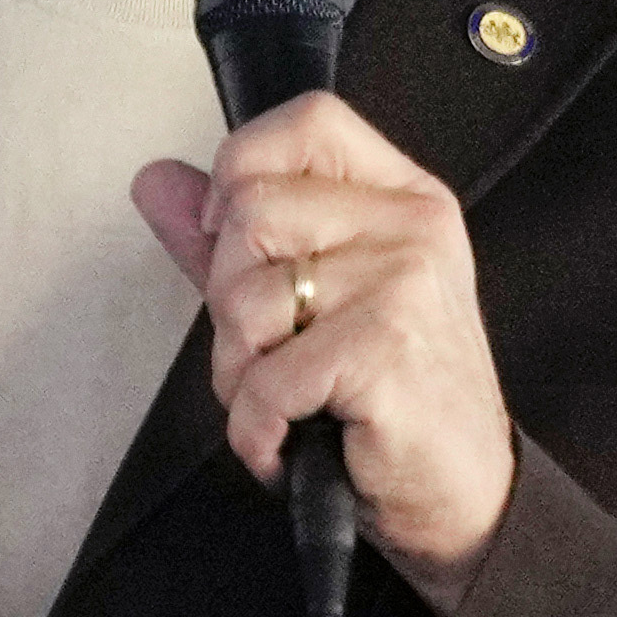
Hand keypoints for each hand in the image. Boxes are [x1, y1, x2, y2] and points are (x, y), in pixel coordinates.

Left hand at [128, 94, 514, 608]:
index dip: (243, 170)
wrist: (459, 494)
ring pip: (244, 300)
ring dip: (240, 374)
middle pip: (250, 214)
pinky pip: (263, 378)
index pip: (306, 122)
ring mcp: (403, 284)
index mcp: (400, 197)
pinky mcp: (384, 349)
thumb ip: (230, 239)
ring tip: (293, 400)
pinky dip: (256, 428)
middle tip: (277, 353)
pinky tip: (294, 439)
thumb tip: (157, 181)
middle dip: (229, 303)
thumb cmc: (389, 397)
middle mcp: (410, 227)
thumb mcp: (311, 302)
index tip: (233, 238)